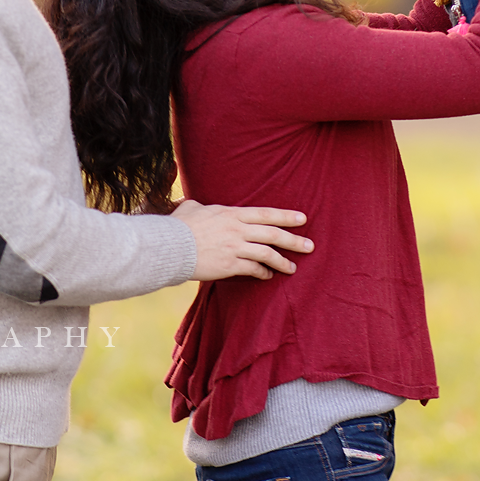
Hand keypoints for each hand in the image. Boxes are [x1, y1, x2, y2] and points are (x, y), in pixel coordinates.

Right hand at [173, 201, 312, 280]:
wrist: (169, 246)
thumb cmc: (178, 226)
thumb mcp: (191, 208)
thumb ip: (200, 206)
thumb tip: (194, 204)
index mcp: (232, 214)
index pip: (265, 213)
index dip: (286, 216)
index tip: (302, 219)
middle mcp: (237, 229)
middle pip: (273, 234)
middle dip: (294, 240)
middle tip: (310, 246)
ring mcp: (235, 248)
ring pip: (267, 254)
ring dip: (282, 261)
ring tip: (292, 267)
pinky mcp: (229, 265)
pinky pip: (253, 269)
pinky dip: (263, 273)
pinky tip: (268, 276)